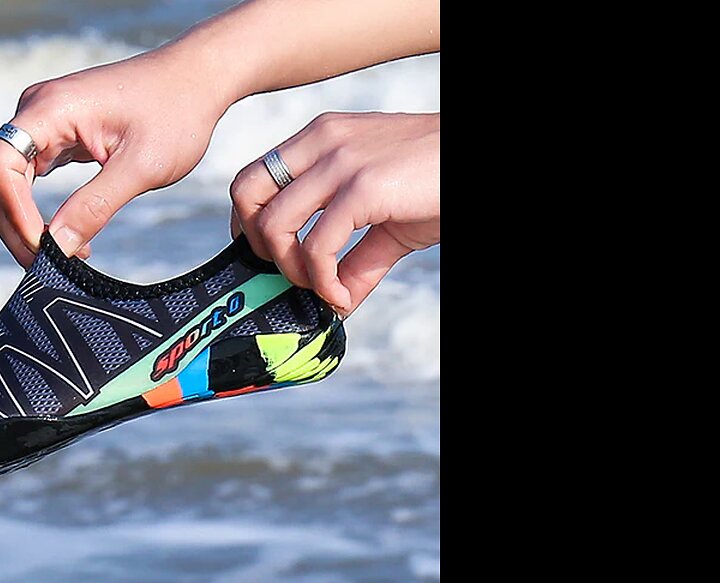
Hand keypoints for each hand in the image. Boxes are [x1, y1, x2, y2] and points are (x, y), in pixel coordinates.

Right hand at [0, 49, 231, 266]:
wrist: (196, 79)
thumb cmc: (175, 112)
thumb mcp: (141, 167)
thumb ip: (95, 207)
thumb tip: (56, 249)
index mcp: (50, 109)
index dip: (12, 211)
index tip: (43, 245)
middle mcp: (36, 111)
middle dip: (16, 226)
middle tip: (50, 266)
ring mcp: (44, 122)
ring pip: (10, 183)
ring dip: (27, 223)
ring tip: (65, 256)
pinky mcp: (57, 135)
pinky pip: (29, 179)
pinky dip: (40, 211)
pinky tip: (70, 235)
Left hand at [230, 112, 439, 315]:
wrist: (477, 163)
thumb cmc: (437, 184)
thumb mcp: (385, 217)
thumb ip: (354, 256)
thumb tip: (335, 302)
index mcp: (319, 138)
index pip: (252, 177)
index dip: (247, 223)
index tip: (266, 256)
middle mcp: (322, 141)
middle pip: (246, 194)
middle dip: (258, 244)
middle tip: (289, 272)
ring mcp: (340, 161)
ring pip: (275, 224)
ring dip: (290, 270)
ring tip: (321, 288)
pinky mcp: (363, 187)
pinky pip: (317, 246)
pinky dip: (322, 282)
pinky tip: (341, 295)